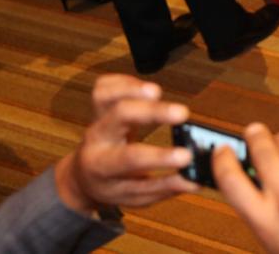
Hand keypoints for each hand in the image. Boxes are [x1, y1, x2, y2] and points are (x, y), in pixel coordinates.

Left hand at [54, 74, 198, 213]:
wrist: (83, 175)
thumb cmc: (112, 185)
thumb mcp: (135, 195)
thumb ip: (164, 187)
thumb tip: (195, 181)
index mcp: (103, 166)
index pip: (130, 158)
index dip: (159, 156)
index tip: (186, 156)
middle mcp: (96, 139)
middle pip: (120, 116)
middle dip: (152, 111)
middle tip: (182, 113)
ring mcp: (96, 119)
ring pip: (104, 95)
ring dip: (131, 89)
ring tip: (158, 92)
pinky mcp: (99, 105)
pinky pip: (104, 85)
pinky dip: (124, 81)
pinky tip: (146, 89)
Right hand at [214, 123, 278, 253]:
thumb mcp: (273, 242)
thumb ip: (262, 212)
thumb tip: (254, 186)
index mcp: (265, 220)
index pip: (231, 178)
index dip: (222, 159)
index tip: (222, 151)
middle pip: (264, 152)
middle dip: (255, 136)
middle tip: (253, 132)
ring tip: (278, 139)